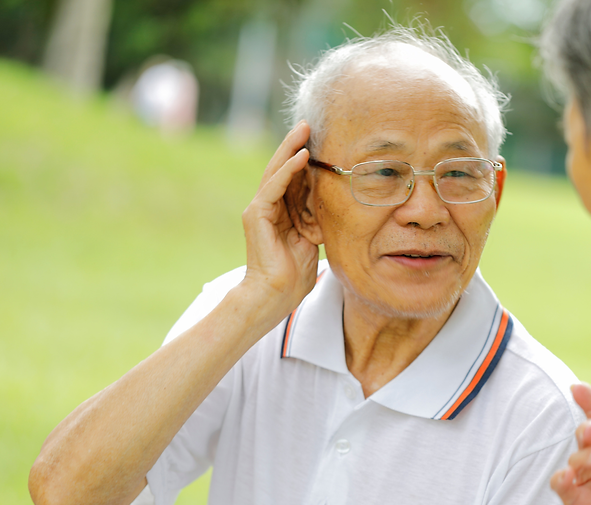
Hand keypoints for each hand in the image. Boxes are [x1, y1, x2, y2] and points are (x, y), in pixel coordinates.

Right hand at [239, 121, 319, 317]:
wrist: (275, 296)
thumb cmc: (293, 277)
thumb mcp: (312, 242)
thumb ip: (317, 222)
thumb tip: (334, 208)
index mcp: (281, 213)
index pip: (294, 180)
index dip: (305, 160)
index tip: (320, 140)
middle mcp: (267, 207)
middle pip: (282, 169)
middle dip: (295, 145)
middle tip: (309, 123)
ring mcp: (259, 210)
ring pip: (276, 171)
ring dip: (291, 148)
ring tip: (304, 129)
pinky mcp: (256, 215)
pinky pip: (274, 186)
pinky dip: (288, 170)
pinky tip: (302, 156)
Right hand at [550, 383, 590, 504]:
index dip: (589, 402)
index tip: (577, 388)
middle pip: (586, 438)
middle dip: (587, 431)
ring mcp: (585, 480)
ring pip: (575, 460)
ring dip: (584, 457)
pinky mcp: (576, 502)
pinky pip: (562, 487)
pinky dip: (562, 481)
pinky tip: (566, 476)